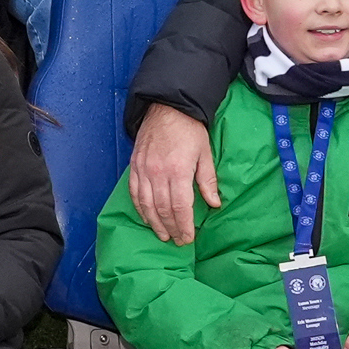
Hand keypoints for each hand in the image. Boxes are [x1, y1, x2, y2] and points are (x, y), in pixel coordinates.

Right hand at [130, 104, 220, 245]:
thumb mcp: (205, 153)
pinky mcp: (134, 165)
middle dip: (171, 228)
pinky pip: (133, 192)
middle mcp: (158, 173)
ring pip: (146, 204)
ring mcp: (143, 170)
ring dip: (154, 223)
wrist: (166, 107)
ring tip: (162, 235)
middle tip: (178, 241)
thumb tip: (214, 203)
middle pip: (163, 209)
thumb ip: (207, 180)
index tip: (188, 238)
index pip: (180, 207)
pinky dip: (139, 208)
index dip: (184, 225)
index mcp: (178, 170)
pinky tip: (146, 218)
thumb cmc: (190, 130)